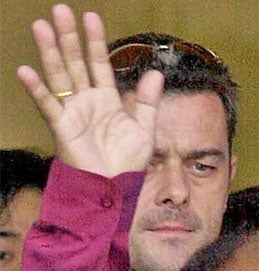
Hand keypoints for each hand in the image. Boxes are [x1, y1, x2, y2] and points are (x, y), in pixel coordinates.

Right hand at [17, 4, 162, 176]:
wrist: (114, 187)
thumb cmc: (127, 162)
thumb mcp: (144, 129)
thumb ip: (148, 101)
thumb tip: (156, 73)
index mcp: (107, 99)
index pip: (99, 63)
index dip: (95, 41)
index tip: (90, 17)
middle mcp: (87, 100)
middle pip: (75, 62)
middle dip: (68, 37)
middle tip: (60, 10)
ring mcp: (72, 111)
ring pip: (59, 75)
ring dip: (50, 52)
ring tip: (42, 26)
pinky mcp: (62, 126)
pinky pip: (48, 104)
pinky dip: (36, 88)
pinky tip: (26, 70)